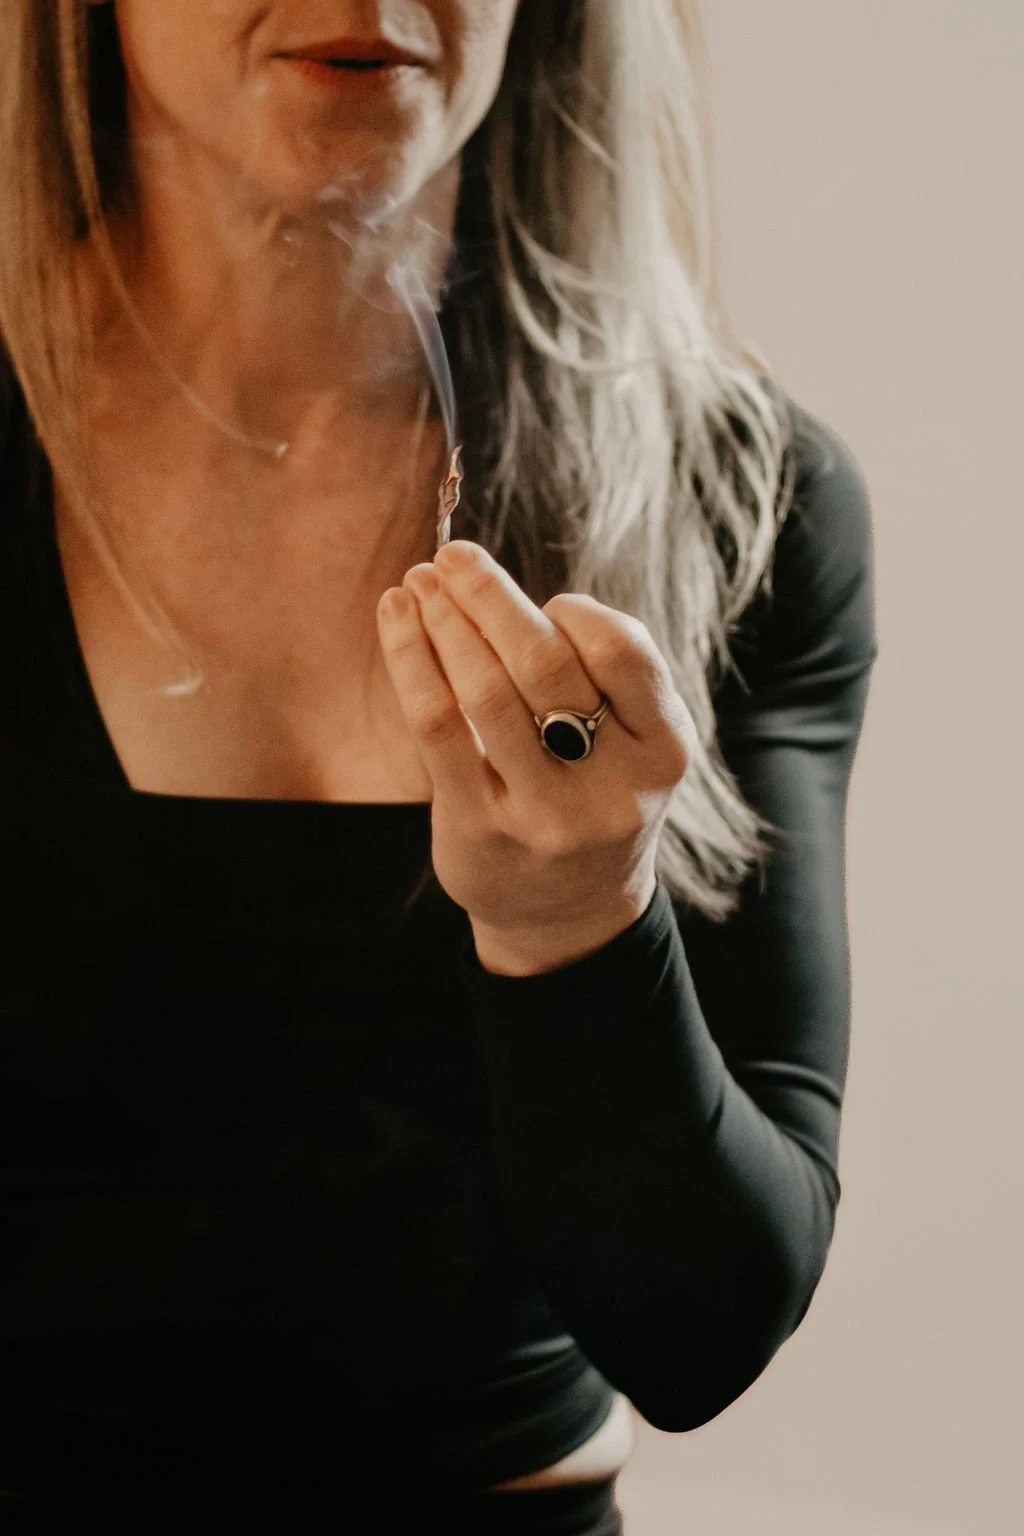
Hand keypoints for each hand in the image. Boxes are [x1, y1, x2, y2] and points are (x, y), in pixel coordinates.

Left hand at [376, 541, 696, 973]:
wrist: (569, 917)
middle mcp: (612, 788)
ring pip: (485, 692)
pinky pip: (437, 726)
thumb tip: (496, 584)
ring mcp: (545, 815)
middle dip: (491, 596)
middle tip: (452, 556)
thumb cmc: (595, 796)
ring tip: (418, 582)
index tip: (545, 605)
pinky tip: (397, 618)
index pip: (623, 653)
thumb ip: (600, 675)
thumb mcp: (634, 745)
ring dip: (444, 621)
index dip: (576, 613)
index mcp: (664, 752)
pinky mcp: (481, 830)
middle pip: (546, 664)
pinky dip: (411, 658)